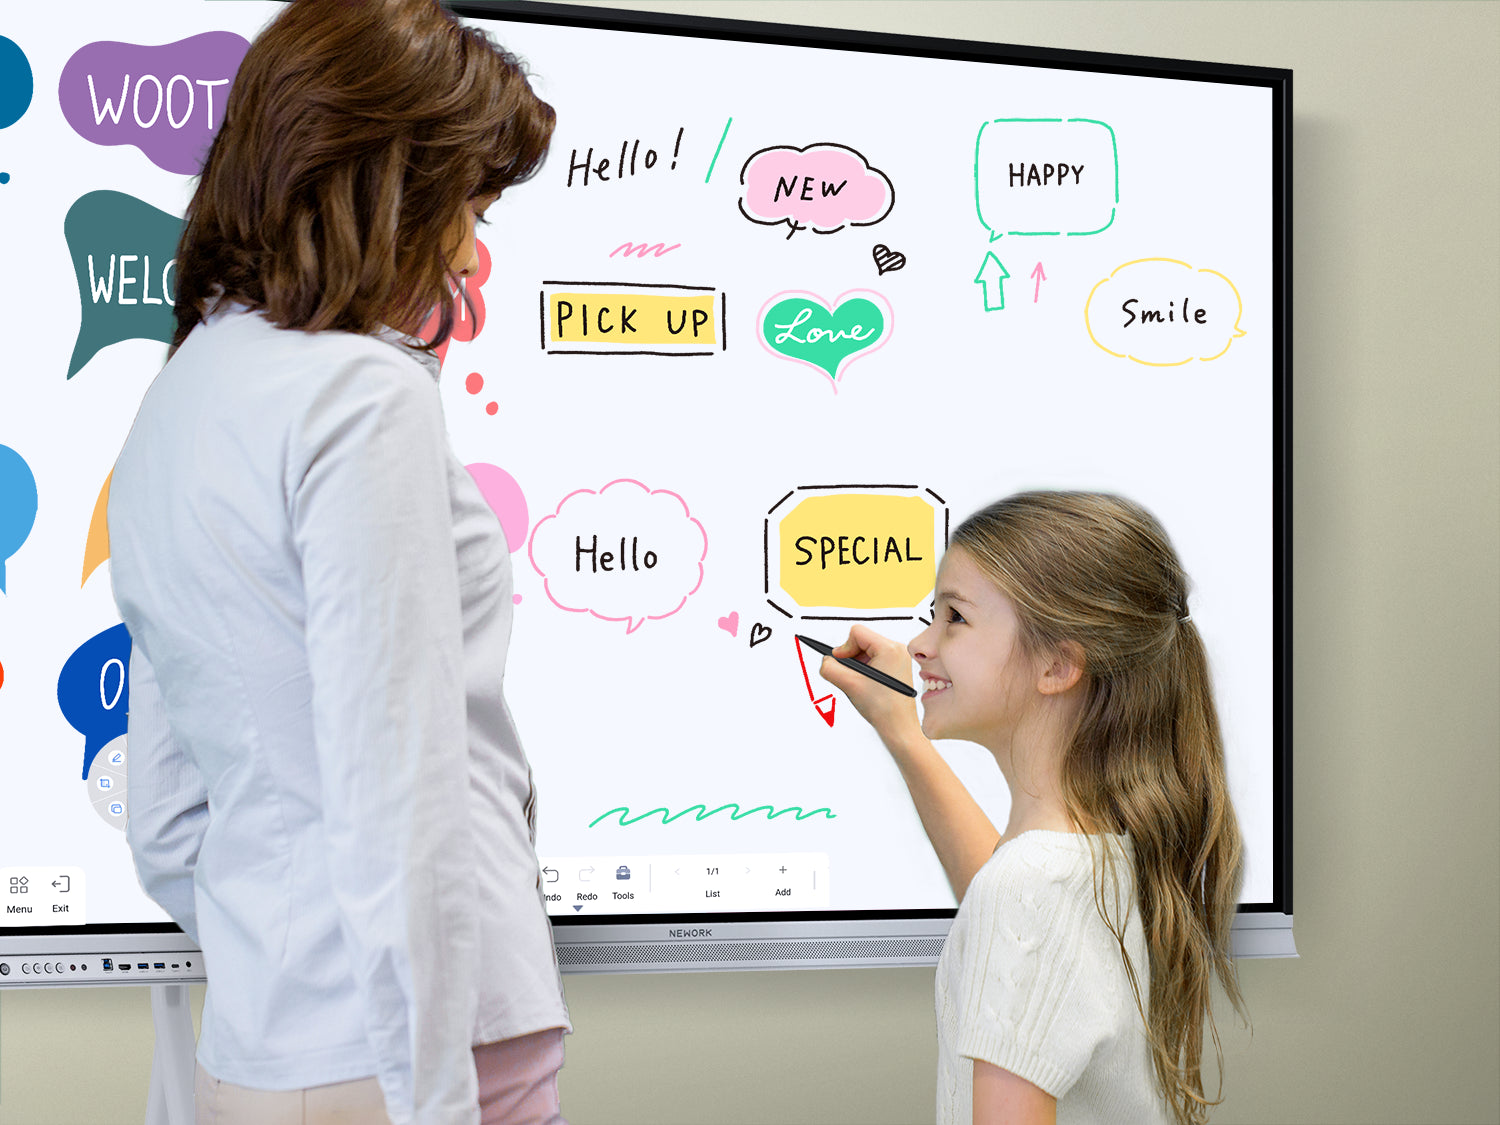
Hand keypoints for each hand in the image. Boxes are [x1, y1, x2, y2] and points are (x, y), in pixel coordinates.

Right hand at [817, 624, 921, 745]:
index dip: (843, 647)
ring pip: (867, 652)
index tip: (839, 663)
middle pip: (862, 641)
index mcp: (890, 649)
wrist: (900, 728)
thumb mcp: (849, 685)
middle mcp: (897, 650)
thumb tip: (826, 661)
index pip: (857, 633)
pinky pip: (875, 660)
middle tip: (850, 676)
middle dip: (852, 658)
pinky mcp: (897, 668)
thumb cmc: (884, 709)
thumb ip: (830, 668)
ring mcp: (899, 659)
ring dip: (858, 666)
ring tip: (860, 684)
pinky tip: (867, 686)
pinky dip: (866, 671)